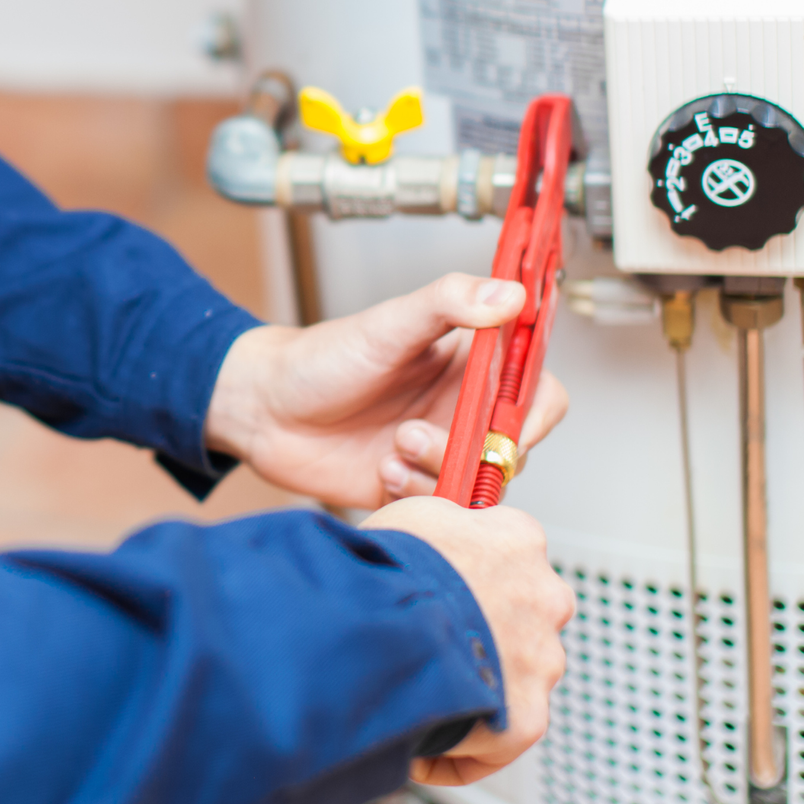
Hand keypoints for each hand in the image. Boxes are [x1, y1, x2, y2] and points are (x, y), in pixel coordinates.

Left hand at [204, 273, 568, 509]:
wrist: (264, 409)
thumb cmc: (322, 358)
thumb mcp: (389, 321)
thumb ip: (451, 301)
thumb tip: (510, 293)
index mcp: (470, 366)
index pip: (538, 392)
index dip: (533, 414)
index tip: (503, 423)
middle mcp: (462, 411)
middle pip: (512, 448)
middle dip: (475, 452)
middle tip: (419, 436)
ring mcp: (440, 452)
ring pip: (479, 485)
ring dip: (438, 472)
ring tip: (392, 448)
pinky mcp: (415, 489)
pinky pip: (442, 510)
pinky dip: (416, 496)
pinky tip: (381, 471)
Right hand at [360, 495, 572, 785]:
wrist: (388, 623)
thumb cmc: (392, 566)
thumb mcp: (415, 515)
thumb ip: (446, 524)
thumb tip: (444, 534)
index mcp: (519, 539)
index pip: (510, 556)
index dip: (473, 576)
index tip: (444, 591)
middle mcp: (546, 595)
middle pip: (522, 617)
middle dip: (486, 632)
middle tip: (432, 646)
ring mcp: (543, 659)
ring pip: (516, 676)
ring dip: (479, 686)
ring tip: (422, 695)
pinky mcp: (528, 718)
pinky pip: (499, 740)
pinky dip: (463, 750)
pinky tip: (421, 750)